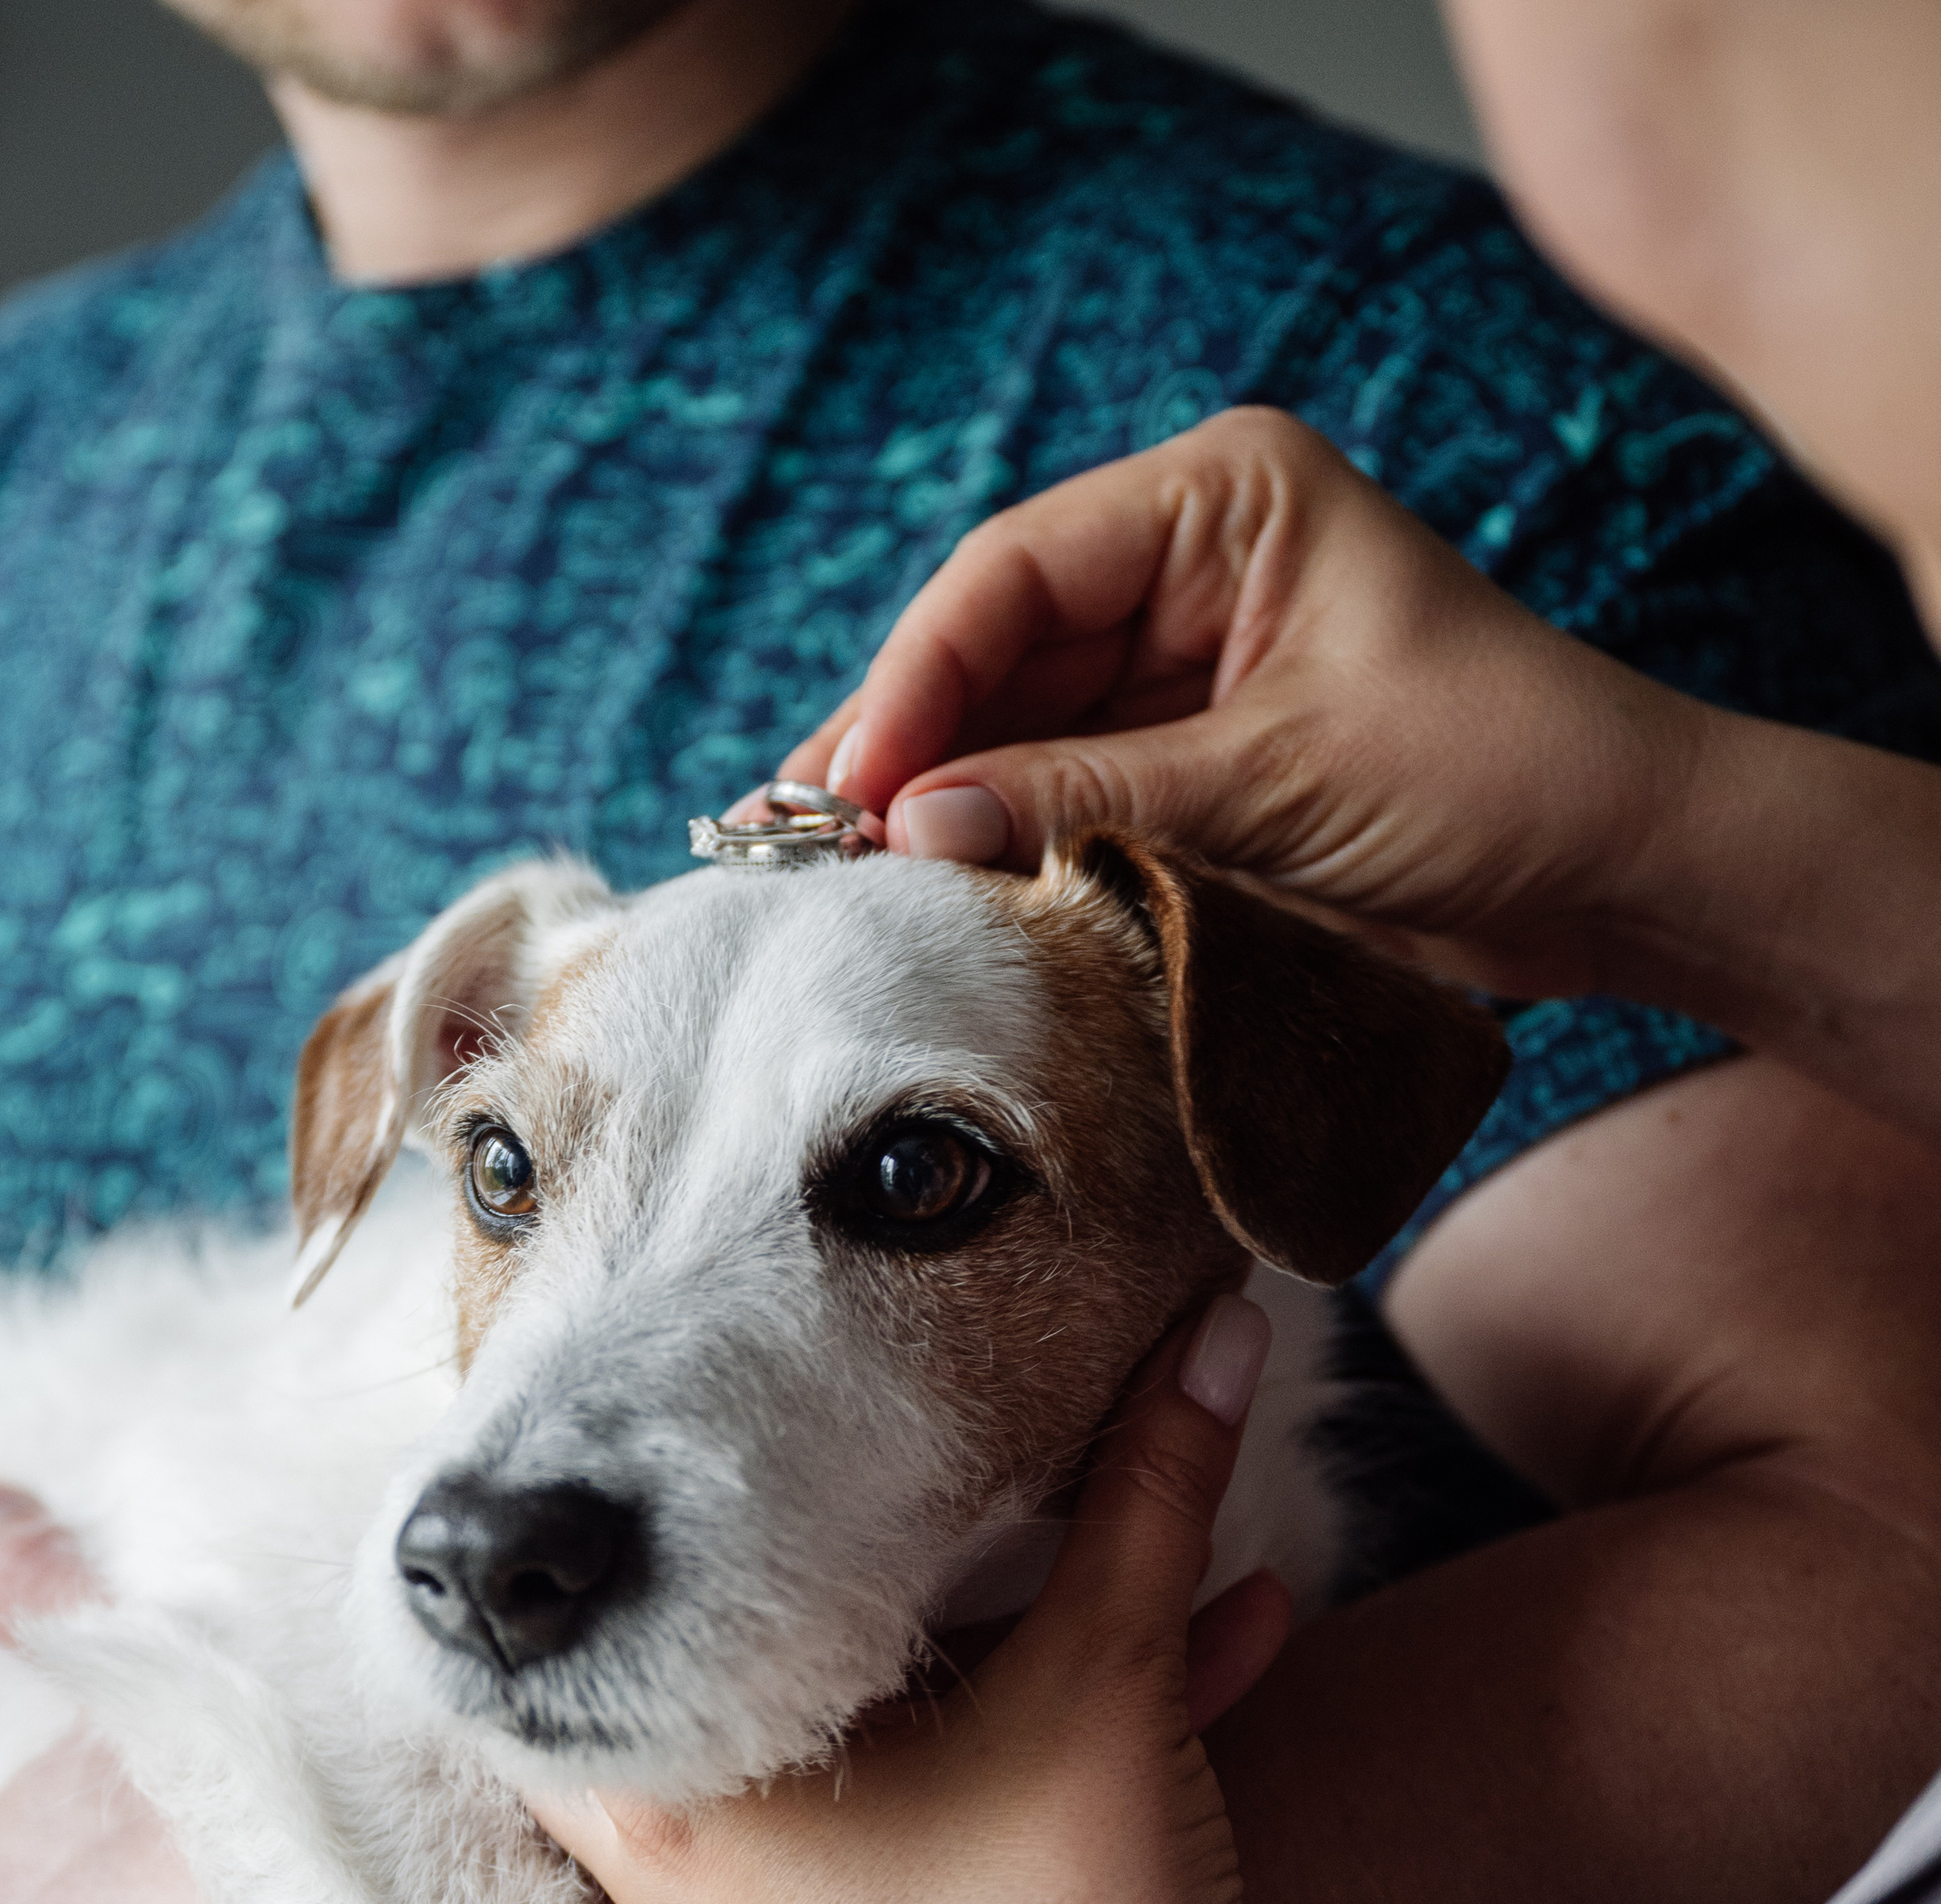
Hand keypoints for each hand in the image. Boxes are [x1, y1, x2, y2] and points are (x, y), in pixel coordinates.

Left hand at [534, 1297, 1292, 1903]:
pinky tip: (1209, 1623)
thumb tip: (1218, 1325)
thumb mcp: (1108, 1688)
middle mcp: (683, 1860)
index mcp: (673, 1802)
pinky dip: (1015, 1713)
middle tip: (848, 1397)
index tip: (626, 1392)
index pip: (551, 1627)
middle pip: (704, 1644)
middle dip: (822, 1526)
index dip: (589, 1505)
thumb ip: (1150, 1494)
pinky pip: (909, 1784)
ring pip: (838, 1712)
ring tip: (1100, 1501)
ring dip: (980, 1618)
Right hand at [777, 404, 1709, 1003]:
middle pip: (996, 650)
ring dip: (936, 803)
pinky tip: (931, 890)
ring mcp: (1190, 667)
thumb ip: (1088, 798)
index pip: (1016, 576)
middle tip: (795, 842)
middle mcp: (1192, 564)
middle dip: (902, 746)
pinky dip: (1004, 843)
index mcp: (1224, 499)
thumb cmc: (1499, 775)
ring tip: (831, 877)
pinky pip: (1067, 793)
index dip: (915, 683)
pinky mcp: (1199, 762)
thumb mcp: (1279, 782)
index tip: (850, 788)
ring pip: (1017, 727)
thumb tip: (915, 824)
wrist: (1623, 872)